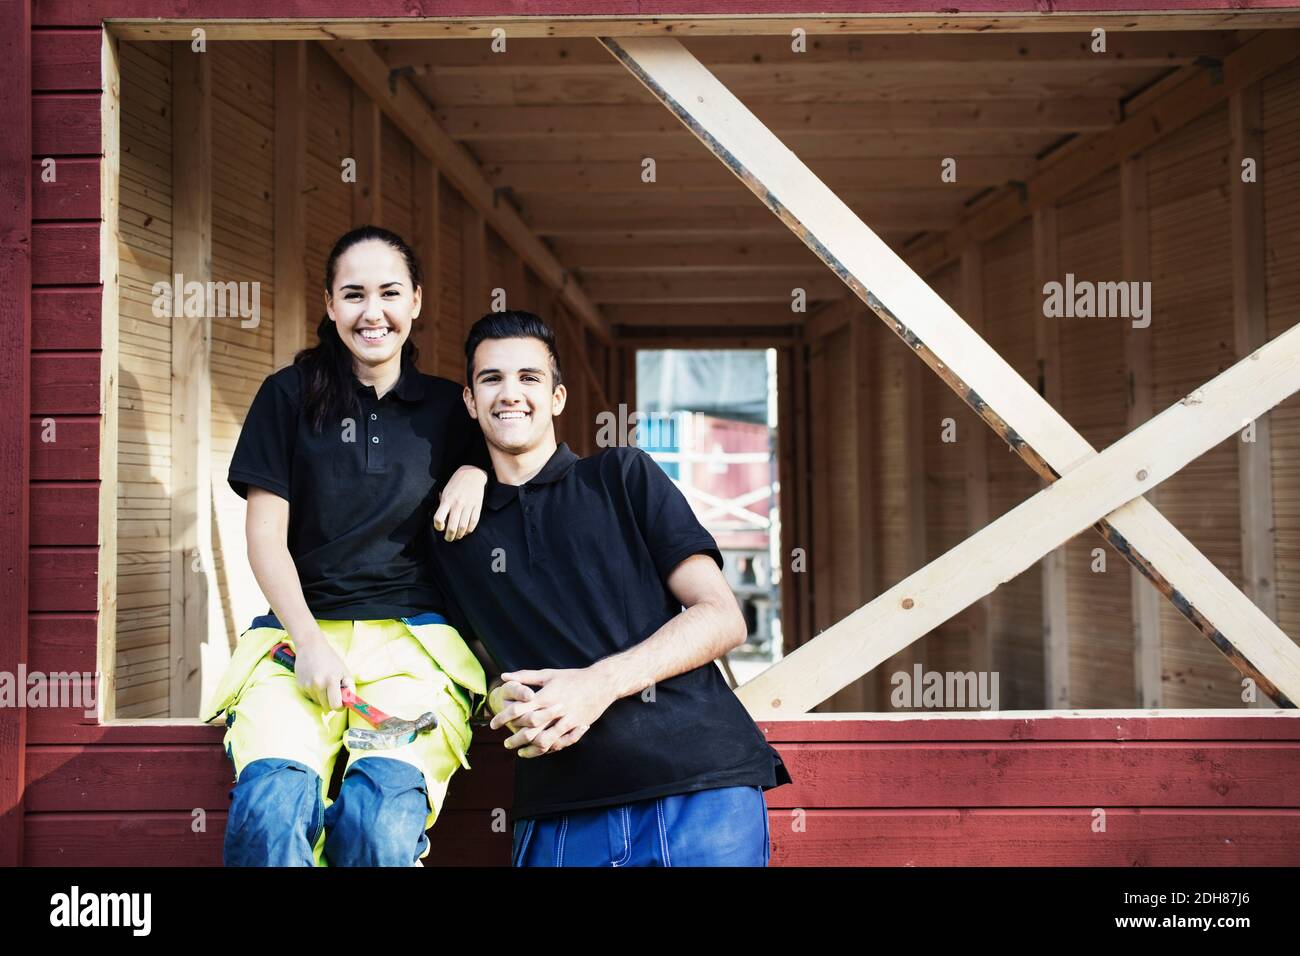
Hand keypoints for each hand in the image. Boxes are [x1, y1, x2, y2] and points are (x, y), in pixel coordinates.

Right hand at [291, 630, 353, 710]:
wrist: (310, 647)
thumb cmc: (331, 659)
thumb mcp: (344, 671)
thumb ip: (349, 687)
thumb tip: (350, 702)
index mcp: (331, 680)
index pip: (335, 705)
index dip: (340, 707)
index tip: (341, 702)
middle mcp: (318, 685)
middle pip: (326, 707)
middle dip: (331, 703)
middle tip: (334, 692)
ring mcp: (307, 686)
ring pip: (318, 703)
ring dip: (322, 698)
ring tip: (324, 683)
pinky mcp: (300, 687)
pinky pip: (310, 697)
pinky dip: (314, 693)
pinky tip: (315, 681)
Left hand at [434, 465, 487, 540]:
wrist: (473, 473)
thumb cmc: (456, 482)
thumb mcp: (446, 490)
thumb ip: (443, 503)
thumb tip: (441, 518)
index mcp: (447, 499)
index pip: (439, 518)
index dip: (438, 526)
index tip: (440, 528)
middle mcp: (457, 503)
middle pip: (452, 526)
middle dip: (449, 536)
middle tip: (448, 539)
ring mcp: (468, 505)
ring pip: (463, 527)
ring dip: (459, 535)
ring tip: (457, 536)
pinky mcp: (477, 506)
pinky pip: (473, 522)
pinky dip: (469, 530)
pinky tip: (466, 531)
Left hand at [491, 667, 616, 757]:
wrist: (601, 682)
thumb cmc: (572, 677)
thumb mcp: (548, 674)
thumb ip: (524, 676)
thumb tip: (504, 676)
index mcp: (545, 695)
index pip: (518, 709)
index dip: (503, 718)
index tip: (493, 725)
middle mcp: (554, 709)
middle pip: (529, 728)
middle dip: (515, 738)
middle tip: (505, 743)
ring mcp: (567, 720)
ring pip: (545, 740)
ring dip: (530, 749)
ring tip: (520, 752)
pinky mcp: (576, 727)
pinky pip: (560, 743)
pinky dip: (548, 749)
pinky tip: (540, 751)